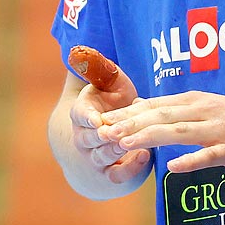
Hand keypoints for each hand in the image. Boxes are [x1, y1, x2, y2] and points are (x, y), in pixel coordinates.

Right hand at [67, 53, 149, 186]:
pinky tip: (146, 155)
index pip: (79, 115)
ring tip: (131, 143)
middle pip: (88, 139)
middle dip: (102, 136)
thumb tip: (85, 49)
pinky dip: (130, 168)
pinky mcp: (110, 173)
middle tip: (114, 133)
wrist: (103, 138)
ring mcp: (95, 157)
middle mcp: (84, 137)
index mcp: (81, 113)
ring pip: (101, 156)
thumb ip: (100, 68)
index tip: (97, 119)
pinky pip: (117, 175)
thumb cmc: (109, 103)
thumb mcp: (106, 83)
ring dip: (116, 151)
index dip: (87, 118)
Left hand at [102, 90, 224, 173]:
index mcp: (195, 102)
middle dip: (129, 123)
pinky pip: (209, 155)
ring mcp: (218, 130)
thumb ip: (180, 112)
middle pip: (160, 115)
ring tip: (125, 144)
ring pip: (178, 131)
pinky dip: (190, 160)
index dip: (126, 113)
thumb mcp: (209, 109)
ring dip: (150, 137)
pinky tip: (173, 168)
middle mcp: (203, 111)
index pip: (154, 105)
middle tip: (103, 132)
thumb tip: (146, 112)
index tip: (100, 120)